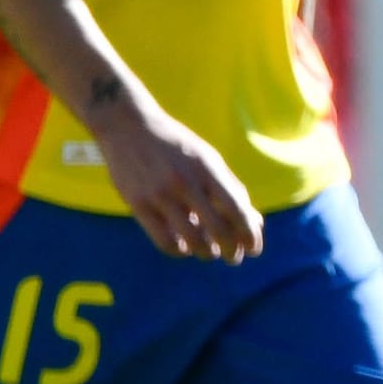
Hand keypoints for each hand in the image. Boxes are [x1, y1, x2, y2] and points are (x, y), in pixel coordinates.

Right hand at [99, 104, 263, 260]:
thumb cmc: (176, 145)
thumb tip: (254, 222)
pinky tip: (183, 247)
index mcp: (207, 168)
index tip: (254, 248)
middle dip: (231, 251)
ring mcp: (159, 194)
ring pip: (192, 241)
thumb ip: (230, 188)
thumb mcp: (207, 158)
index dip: (249, 234)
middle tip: (233, 257)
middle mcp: (185, 182)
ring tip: (209, 252)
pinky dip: (179, 250)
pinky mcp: (138, 204)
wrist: (128, 126)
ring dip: (206, 252)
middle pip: (218, 230)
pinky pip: (164, 241)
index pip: (237, 210)